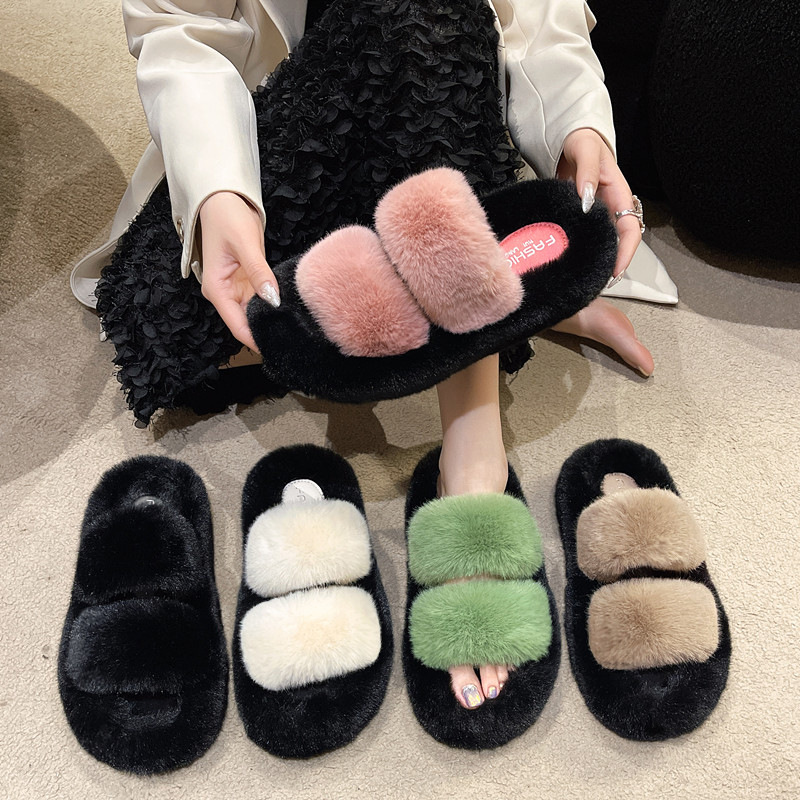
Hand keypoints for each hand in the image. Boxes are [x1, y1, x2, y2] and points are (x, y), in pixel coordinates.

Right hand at [198, 191, 279, 351]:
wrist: (224, 199)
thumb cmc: (227, 217)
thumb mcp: (245, 244)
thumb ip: (259, 272)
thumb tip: (272, 299)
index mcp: (217, 289)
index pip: (236, 325)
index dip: (255, 339)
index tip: (276, 348)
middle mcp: (225, 293)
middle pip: (246, 323)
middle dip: (266, 331)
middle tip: (293, 340)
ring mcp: (236, 288)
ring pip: (255, 313)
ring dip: (271, 319)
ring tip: (294, 328)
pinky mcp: (247, 281)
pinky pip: (261, 299)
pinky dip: (273, 303)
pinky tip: (289, 308)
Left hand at [557, 128, 640, 277]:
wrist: (570, 138)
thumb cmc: (582, 141)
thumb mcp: (585, 150)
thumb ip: (587, 173)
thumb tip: (587, 199)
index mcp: (619, 194)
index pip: (630, 229)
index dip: (626, 252)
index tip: (616, 271)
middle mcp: (611, 207)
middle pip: (617, 242)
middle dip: (611, 264)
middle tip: (596, 284)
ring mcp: (597, 213)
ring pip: (602, 242)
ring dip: (596, 260)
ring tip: (585, 280)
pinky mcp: (582, 216)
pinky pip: (585, 235)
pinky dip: (581, 249)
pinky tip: (570, 262)